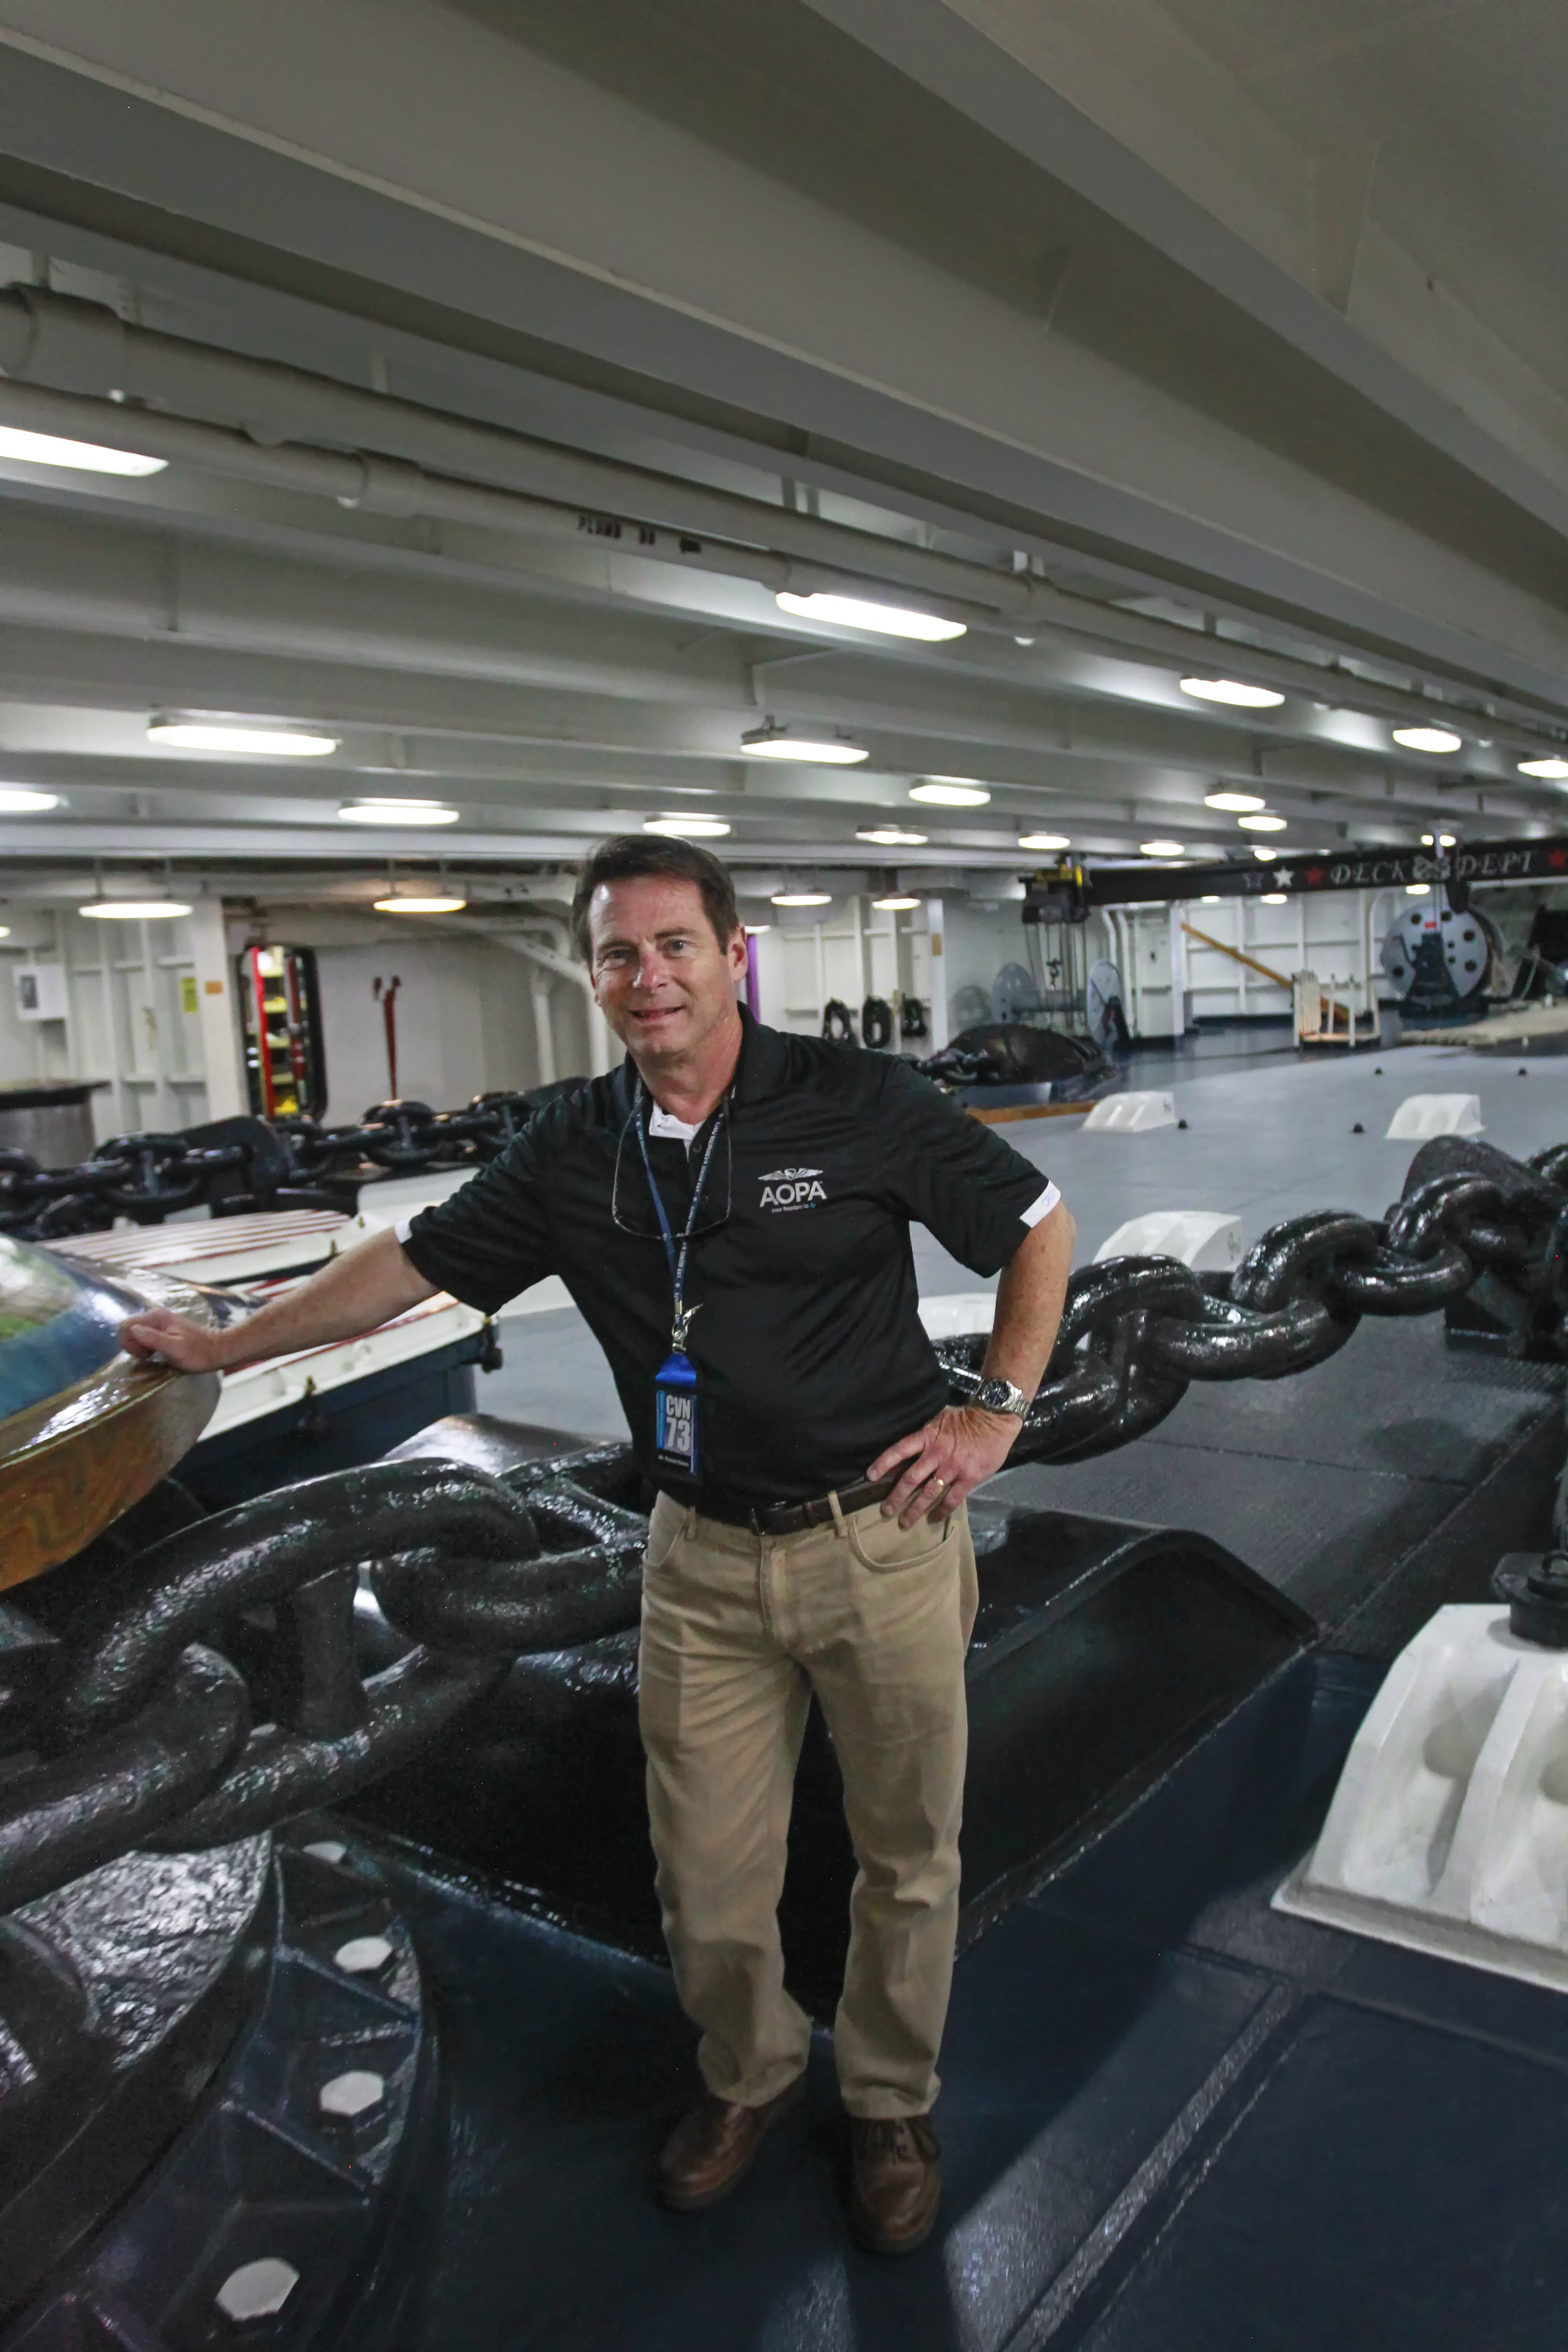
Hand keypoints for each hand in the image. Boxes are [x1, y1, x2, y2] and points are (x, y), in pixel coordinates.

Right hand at [117, 1308, 228, 1373]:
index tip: (143, 1354)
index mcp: (156, 1317)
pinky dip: (145, 1348)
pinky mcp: (162, 1331)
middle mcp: (155, 1316)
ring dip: (139, 1348)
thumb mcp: (175, 1349)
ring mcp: (158, 1323)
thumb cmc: (197, 1353)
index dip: (129, 1343)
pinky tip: (157, 1355)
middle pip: (129, 1330)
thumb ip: (153, 1338)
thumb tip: (133, 1330)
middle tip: (149, 1356)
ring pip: (135, 1335)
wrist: (217, 1350)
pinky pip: (144, 1338)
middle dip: (133, 1346)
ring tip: (154, 1356)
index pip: (125, 1325)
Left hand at [868, 1403, 1020, 1528]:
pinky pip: (952, 1499)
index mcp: (927, 1437)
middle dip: (896, 1497)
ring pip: (928, 1493)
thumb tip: (914, 1449)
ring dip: (915, 1509)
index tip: (870, 1476)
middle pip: (910, 1478)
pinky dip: (941, 1511)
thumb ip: (928, 1436)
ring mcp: (952, 1467)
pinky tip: (934, 1519)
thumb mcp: (941, 1419)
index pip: (899, 1450)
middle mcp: (936, 1454)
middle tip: (886, 1511)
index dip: (883, 1463)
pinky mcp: (968, 1478)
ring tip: (905, 1522)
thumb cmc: (967, 1417)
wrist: (995, 1420)